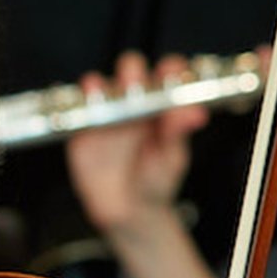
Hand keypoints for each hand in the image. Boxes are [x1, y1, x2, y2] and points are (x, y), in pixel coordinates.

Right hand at [63, 51, 208, 236]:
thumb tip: (196, 113)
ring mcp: (107, 111)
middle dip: (133, 72)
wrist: (130, 209)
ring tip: (109, 96)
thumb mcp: (172, 156)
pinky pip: (79, 108)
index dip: (169, 68)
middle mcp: (132, 100)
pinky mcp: (84, 127)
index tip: (173, 73)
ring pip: (100, 84)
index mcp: (160, 102)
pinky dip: (83, 101)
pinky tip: (90, 102)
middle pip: (130, 70)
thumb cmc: (155, 177)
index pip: (165, 74)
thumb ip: (178, 132)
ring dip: (103, 85)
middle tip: (138, 84)